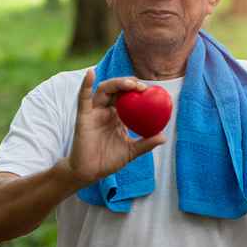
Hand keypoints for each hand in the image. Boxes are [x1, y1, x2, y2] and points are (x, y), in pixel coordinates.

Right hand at [67, 69, 166, 183]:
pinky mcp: (83, 116)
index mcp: (118, 116)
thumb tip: (164, 137)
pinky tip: (90, 73)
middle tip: (142, 87)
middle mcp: (106, 110)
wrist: (90, 173)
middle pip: (117, 89)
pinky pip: (83, 98)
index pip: (128, 97)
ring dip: (117, 83)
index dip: (138, 90)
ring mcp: (94, 112)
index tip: (151, 90)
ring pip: (104, 90)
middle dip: (130, 83)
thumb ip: (146, 143)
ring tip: (130, 84)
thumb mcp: (131, 151)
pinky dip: (86, 84)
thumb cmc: (109, 160)